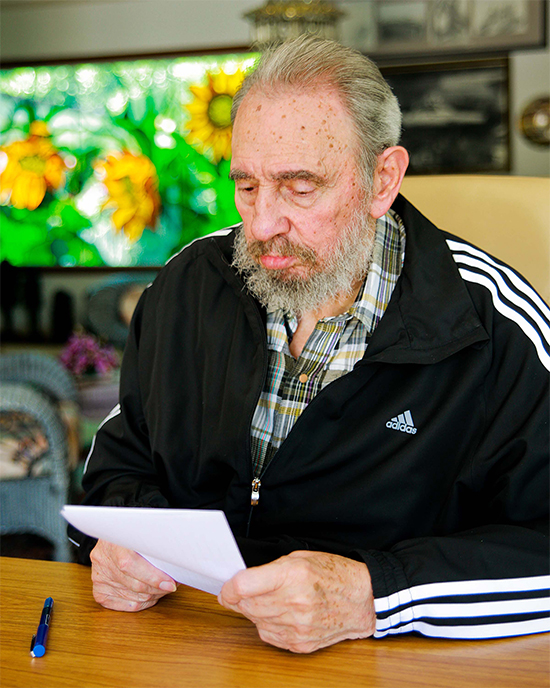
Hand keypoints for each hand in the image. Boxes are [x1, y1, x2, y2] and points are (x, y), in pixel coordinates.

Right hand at [90, 539, 176, 611]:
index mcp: (113, 541)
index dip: (153, 577)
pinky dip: (142, 602)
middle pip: (134, 584)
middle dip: (158, 588)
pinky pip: (125, 604)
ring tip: (164, 588)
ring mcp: (99, 576)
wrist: (112, 531)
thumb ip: (153, 545)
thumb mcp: (141, 531)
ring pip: (133, 596)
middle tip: (172, 585)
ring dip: (153, 595)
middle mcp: (103, 560)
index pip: (130, 565)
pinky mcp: (99, 590)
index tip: (170, 582)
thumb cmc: (131, 532)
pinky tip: (150, 595)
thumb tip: (174, 564)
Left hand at [218, 550, 375, 652]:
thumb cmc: (333, 573)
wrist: (362, 600)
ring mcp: (297, 627)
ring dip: (253, 611)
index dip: (229, 586)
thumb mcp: (300, 558)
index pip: (244, 586)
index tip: (226, 585)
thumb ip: (270, 569)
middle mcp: (293, 603)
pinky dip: (267, 624)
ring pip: (255, 622)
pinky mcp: (299, 643)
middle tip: (240, 592)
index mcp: (292, 576)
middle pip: (246, 606)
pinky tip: (278, 613)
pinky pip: (268, 635)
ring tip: (265, 600)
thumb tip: (244, 580)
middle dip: (238, 599)